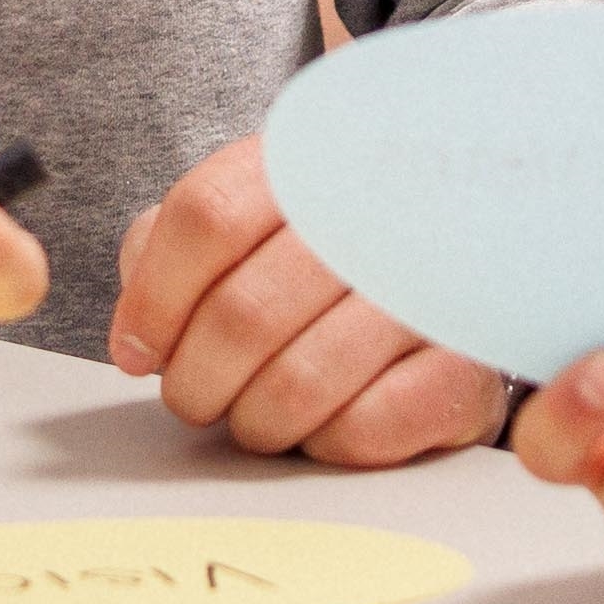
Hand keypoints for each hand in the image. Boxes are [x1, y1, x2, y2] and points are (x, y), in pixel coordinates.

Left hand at [108, 137, 505, 464]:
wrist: (452, 289)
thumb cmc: (322, 265)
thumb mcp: (244, 231)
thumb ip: (170, 252)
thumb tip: (138, 332)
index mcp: (310, 162)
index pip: (207, 216)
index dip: (155, 299)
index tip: (138, 351)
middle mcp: (380, 213)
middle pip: (242, 313)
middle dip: (195, 380)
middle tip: (195, 398)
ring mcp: (428, 292)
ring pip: (297, 382)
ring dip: (253, 420)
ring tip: (254, 416)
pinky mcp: (464, 370)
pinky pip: (363, 427)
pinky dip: (322, 442)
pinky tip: (324, 423)